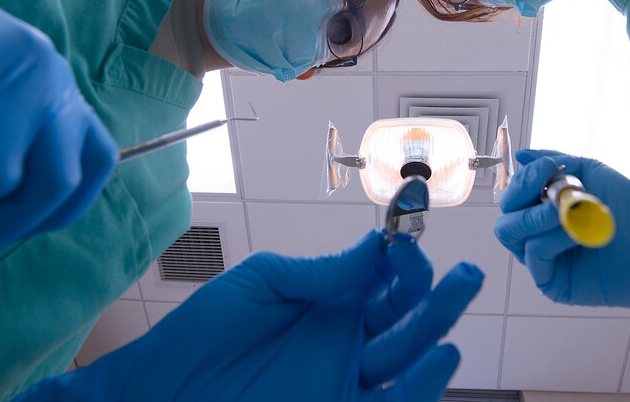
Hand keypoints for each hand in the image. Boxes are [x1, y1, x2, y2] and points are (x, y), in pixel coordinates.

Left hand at [17, 229, 484, 400]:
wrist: (166, 389)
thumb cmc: (205, 331)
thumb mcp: (263, 282)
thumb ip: (321, 272)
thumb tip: (374, 245)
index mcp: (329, 301)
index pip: (382, 278)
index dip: (401, 259)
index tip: (406, 242)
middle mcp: (345, 339)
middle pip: (404, 315)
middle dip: (434, 291)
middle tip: (463, 271)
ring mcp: (345, 378)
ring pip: (405, 355)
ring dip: (436, 328)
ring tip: (458, 298)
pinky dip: (418, 384)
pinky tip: (439, 355)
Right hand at [494, 149, 629, 350]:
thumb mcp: (591, 174)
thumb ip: (553, 162)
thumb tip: (520, 156)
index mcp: (543, 210)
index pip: (511, 195)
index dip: (521, 180)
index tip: (550, 168)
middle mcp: (538, 234)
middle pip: (503, 215)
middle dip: (522, 197)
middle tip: (555, 195)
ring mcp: (542, 259)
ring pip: (510, 233)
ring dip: (537, 218)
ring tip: (569, 216)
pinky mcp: (551, 282)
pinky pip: (532, 255)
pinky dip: (551, 240)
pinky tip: (576, 236)